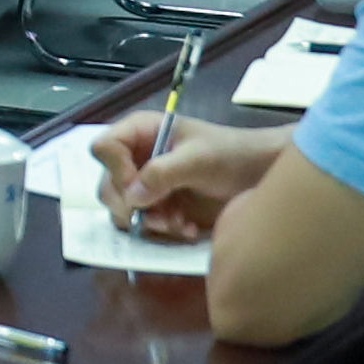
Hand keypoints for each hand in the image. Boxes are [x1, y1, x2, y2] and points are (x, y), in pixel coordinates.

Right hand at [90, 115, 280, 237]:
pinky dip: (162, 231)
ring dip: (149, 222)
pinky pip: (143, 226)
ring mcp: (146, 185)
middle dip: (132, 206)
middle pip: (107, 185)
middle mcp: (136, 158)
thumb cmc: (232, 155)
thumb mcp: (200, 159)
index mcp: (141, 132)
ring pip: (122, 210)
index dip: (115, 170)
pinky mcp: (158, 208)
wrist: (260, 177)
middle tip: (161, 216)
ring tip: (179, 222)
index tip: (139, 188)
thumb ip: (163, 173)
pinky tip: (186, 227)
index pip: (104, 148)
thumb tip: (132, 196)